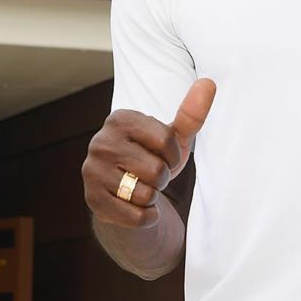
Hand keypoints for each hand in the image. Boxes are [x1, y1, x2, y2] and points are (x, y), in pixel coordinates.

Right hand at [82, 79, 216, 229]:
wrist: (124, 194)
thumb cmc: (151, 158)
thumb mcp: (172, 138)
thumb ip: (190, 114)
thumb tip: (208, 83)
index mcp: (120, 119)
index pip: (165, 140)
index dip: (173, 155)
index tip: (163, 156)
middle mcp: (101, 142)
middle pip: (156, 170)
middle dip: (162, 178)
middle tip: (150, 175)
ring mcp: (92, 171)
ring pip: (145, 194)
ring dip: (152, 197)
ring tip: (140, 188)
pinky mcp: (92, 200)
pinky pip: (135, 216)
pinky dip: (145, 217)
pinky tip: (135, 206)